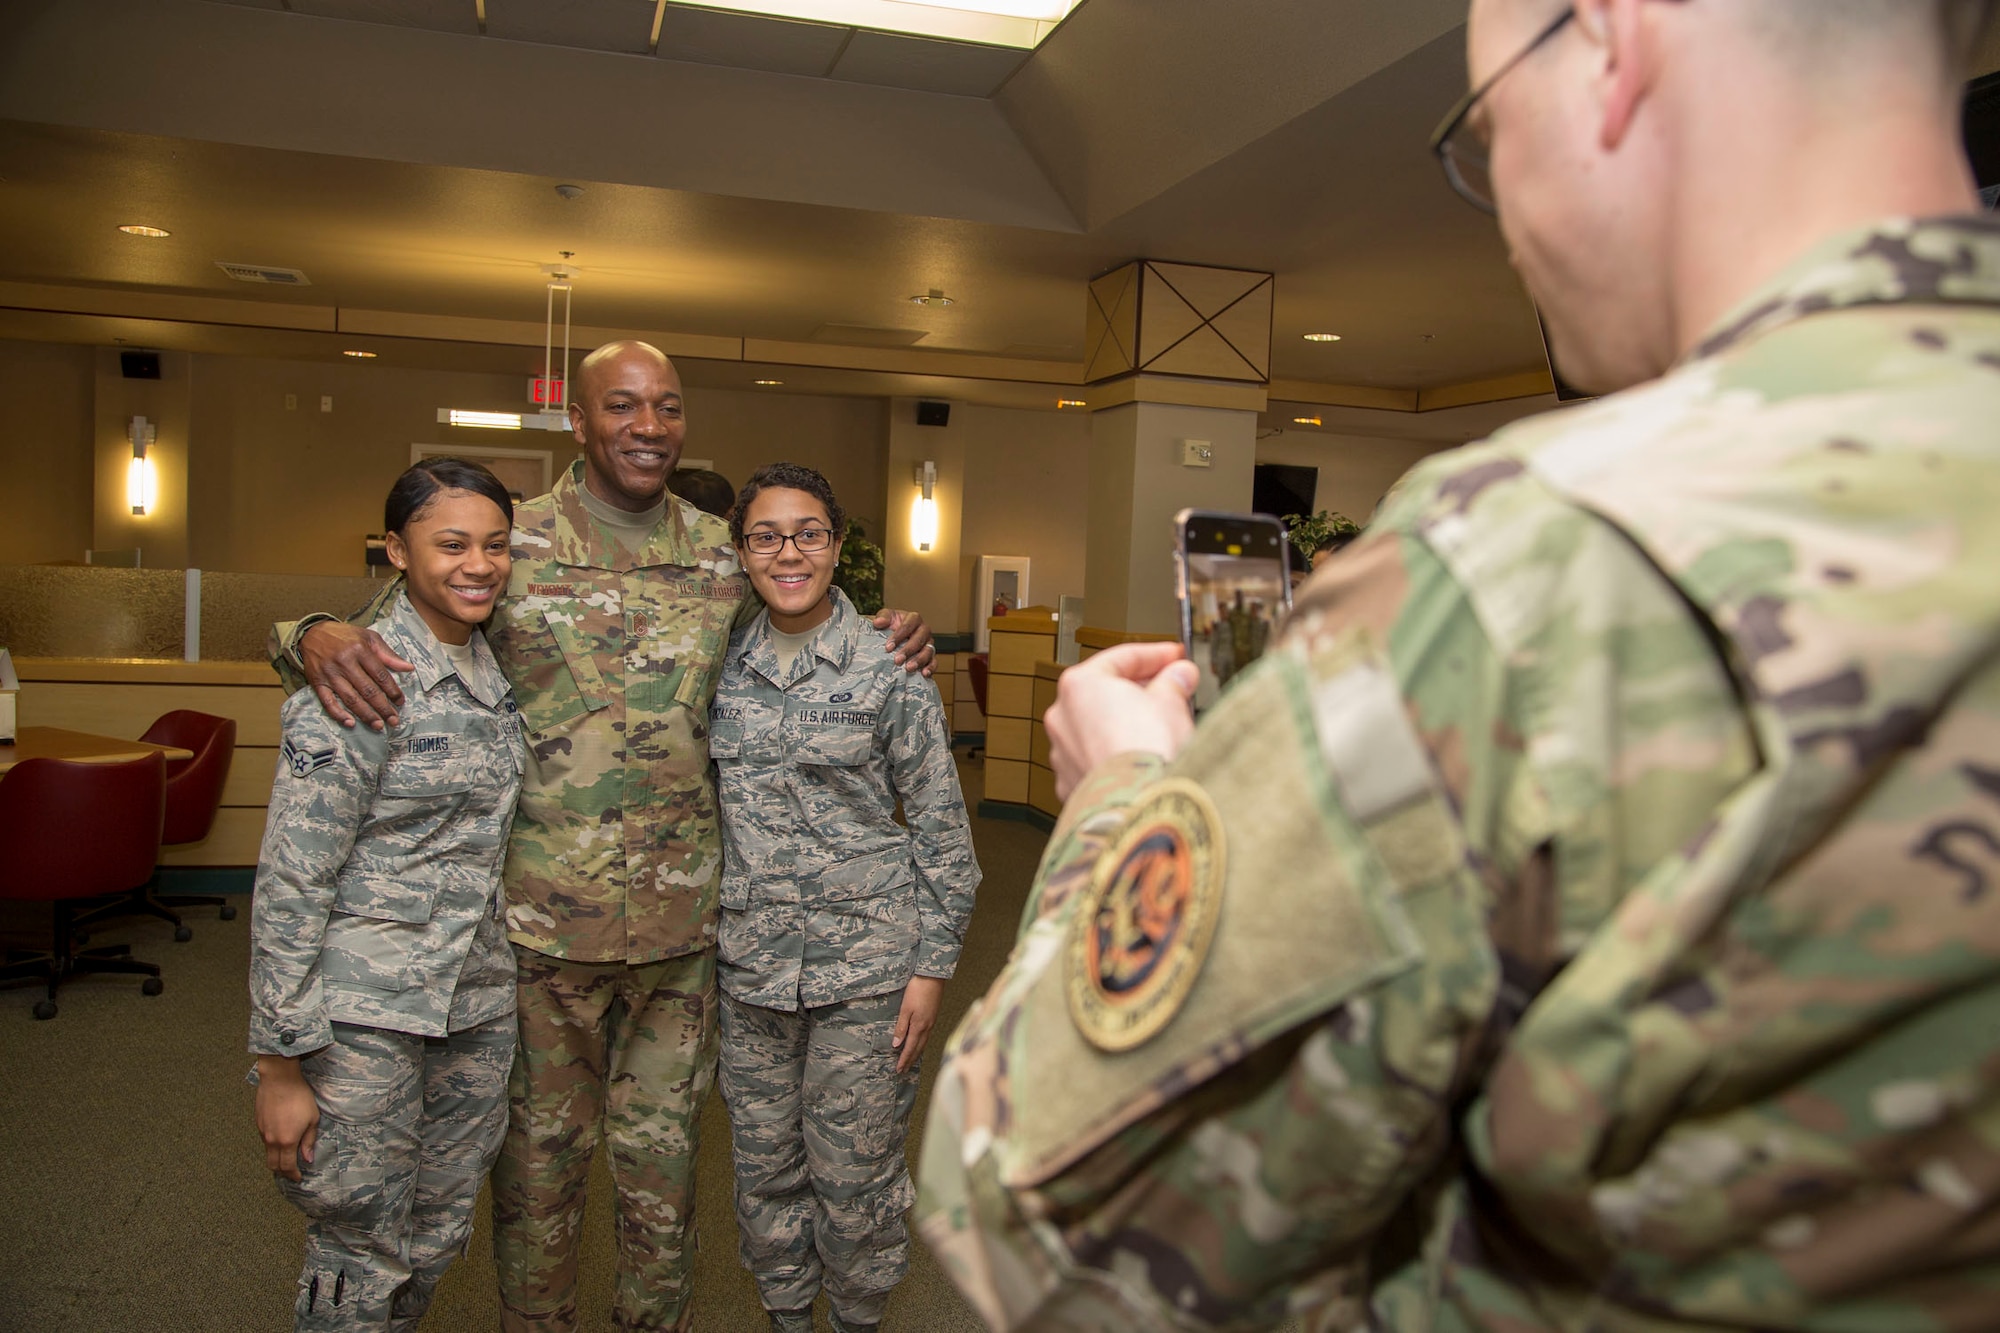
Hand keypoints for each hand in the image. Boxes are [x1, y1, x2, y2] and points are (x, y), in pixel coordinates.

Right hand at [255, 1055, 320, 1182]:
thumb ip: (308, 1141)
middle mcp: (272, 1140)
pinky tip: (280, 1141)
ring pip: (267, 1153)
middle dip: (282, 1172)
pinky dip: (271, 1147)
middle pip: (273, 1165)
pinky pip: (264, 1141)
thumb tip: (307, 1158)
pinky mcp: (258, 1123)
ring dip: (276, 1159)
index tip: (298, 1178)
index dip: (293, 1175)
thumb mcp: (312, 1119)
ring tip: (286, 1158)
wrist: (279, 1079)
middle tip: (291, 1172)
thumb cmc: (300, 1097)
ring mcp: (262, 1132)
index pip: (287, 1167)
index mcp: (287, 1141)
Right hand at [302, 622, 415, 730]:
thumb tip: (409, 668)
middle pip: (367, 690)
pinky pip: (327, 701)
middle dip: (382, 708)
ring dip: (365, 714)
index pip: (380, 675)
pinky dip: (338, 714)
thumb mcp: (369, 638)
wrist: (312, 633)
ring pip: (350, 698)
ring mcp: (330, 674)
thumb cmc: (345, 636)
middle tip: (393, 721)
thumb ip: (388, 654)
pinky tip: (350, 723)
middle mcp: (344, 662)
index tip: (400, 702)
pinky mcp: (317, 682)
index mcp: (360, 650)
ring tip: (378, 726)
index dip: (392, 691)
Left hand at [874, 608, 935, 676]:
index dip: (898, 636)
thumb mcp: (885, 618)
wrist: (892, 638)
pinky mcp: (930, 656)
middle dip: (908, 650)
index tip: (888, 647)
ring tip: (909, 668)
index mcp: (914, 618)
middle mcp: (924, 630)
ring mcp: (928, 643)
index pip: (908, 626)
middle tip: (897, 660)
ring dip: (919, 660)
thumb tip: (878, 622)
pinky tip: (924, 674)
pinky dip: (930, 668)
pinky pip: (934, 662)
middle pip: (919, 639)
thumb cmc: (890, 626)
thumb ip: (882, 617)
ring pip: (928, 651)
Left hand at [893, 975, 946, 1072]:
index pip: (910, 1048)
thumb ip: (901, 1027)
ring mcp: (931, 1023)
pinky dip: (921, 1044)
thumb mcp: (905, 1009)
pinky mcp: (933, 1017)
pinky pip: (927, 1036)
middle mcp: (927, 1027)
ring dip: (916, 1054)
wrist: (932, 977)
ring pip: (923, 1043)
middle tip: (903, 1070)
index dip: (904, 1059)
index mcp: (919, 1026)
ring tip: (910, 1061)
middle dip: (910, 1060)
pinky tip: (919, 1044)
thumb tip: (896, 1044)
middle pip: (918, 1049)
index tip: (898, 1069)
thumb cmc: (918, 990)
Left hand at [1047, 642, 1198, 799]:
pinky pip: (1097, 759)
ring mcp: (1063, 753)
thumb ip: (1173, 682)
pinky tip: (1142, 760)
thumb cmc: (1147, 753)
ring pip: (1098, 729)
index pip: (1122, 657)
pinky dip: (1116, 756)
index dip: (1156, 655)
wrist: (1138, 805)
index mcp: (1080, 685)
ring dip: (1126, 725)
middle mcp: (1063, 717)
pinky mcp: (1072, 784)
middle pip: (1105, 693)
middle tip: (1172, 692)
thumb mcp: (1172, 702)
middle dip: (1140, 692)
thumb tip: (1179, 675)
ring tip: (1160, 730)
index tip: (1174, 658)